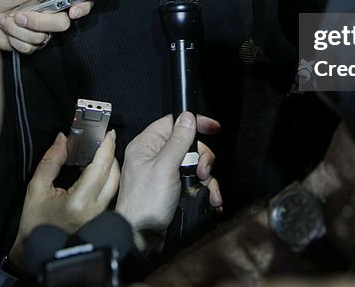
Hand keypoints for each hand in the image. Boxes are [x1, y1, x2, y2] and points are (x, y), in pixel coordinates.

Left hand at [0, 0, 92, 53]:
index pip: (79, 3)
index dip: (82, 8)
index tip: (73, 11)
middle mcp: (49, 14)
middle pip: (62, 24)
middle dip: (40, 20)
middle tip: (20, 13)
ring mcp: (38, 30)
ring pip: (42, 37)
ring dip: (20, 28)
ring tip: (7, 17)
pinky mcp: (26, 44)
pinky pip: (29, 47)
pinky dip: (14, 37)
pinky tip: (5, 27)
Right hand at [9, 131, 120, 269]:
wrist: (38, 251)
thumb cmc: (35, 224)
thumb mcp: (36, 188)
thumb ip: (51, 161)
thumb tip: (62, 140)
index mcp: (79, 202)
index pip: (99, 168)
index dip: (106, 148)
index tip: (108, 134)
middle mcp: (94, 210)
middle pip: (112, 175)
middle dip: (110, 154)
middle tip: (103, 139)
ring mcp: (100, 216)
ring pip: (114, 184)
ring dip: (109, 166)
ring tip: (98, 153)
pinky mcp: (100, 218)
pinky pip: (110, 193)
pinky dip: (106, 178)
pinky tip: (95, 171)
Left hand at [116, 113, 222, 233]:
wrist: (142, 237)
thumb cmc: (144, 204)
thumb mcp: (164, 167)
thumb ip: (178, 141)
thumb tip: (187, 117)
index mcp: (146, 145)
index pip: (173, 122)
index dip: (194, 122)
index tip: (212, 127)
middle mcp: (155, 157)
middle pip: (188, 144)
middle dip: (201, 158)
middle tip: (201, 171)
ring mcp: (165, 173)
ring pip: (194, 164)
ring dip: (205, 176)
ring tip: (206, 189)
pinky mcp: (173, 188)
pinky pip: (193, 181)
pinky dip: (204, 189)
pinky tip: (210, 198)